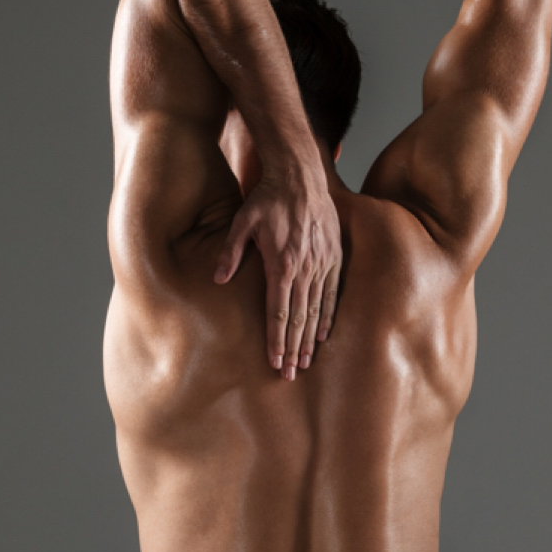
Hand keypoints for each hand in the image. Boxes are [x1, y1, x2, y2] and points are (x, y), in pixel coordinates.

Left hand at [215, 172, 341, 380]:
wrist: (301, 175)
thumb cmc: (267, 198)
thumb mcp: (241, 221)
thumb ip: (230, 252)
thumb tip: (218, 279)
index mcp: (281, 264)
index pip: (278, 312)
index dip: (276, 341)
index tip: (275, 363)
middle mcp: (304, 269)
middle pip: (298, 318)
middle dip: (293, 349)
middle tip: (290, 375)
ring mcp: (322, 264)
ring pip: (316, 310)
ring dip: (310, 340)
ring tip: (306, 363)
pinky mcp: (333, 257)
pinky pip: (332, 293)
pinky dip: (328, 316)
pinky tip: (323, 335)